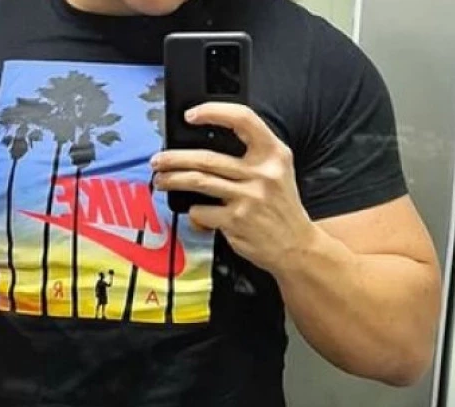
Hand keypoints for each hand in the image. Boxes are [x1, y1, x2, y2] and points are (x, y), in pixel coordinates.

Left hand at [151, 102, 316, 274]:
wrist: (296, 246)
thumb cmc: (279, 208)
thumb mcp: (277, 172)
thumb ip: (250, 156)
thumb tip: (201, 148)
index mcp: (274, 154)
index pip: (243, 119)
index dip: (214, 112)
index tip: (191, 115)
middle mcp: (262, 173)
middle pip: (207, 157)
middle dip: (175, 158)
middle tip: (159, 160)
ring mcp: (248, 197)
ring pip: (198, 181)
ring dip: (173, 180)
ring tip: (161, 180)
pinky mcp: (236, 220)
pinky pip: (201, 211)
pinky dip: (194, 212)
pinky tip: (195, 212)